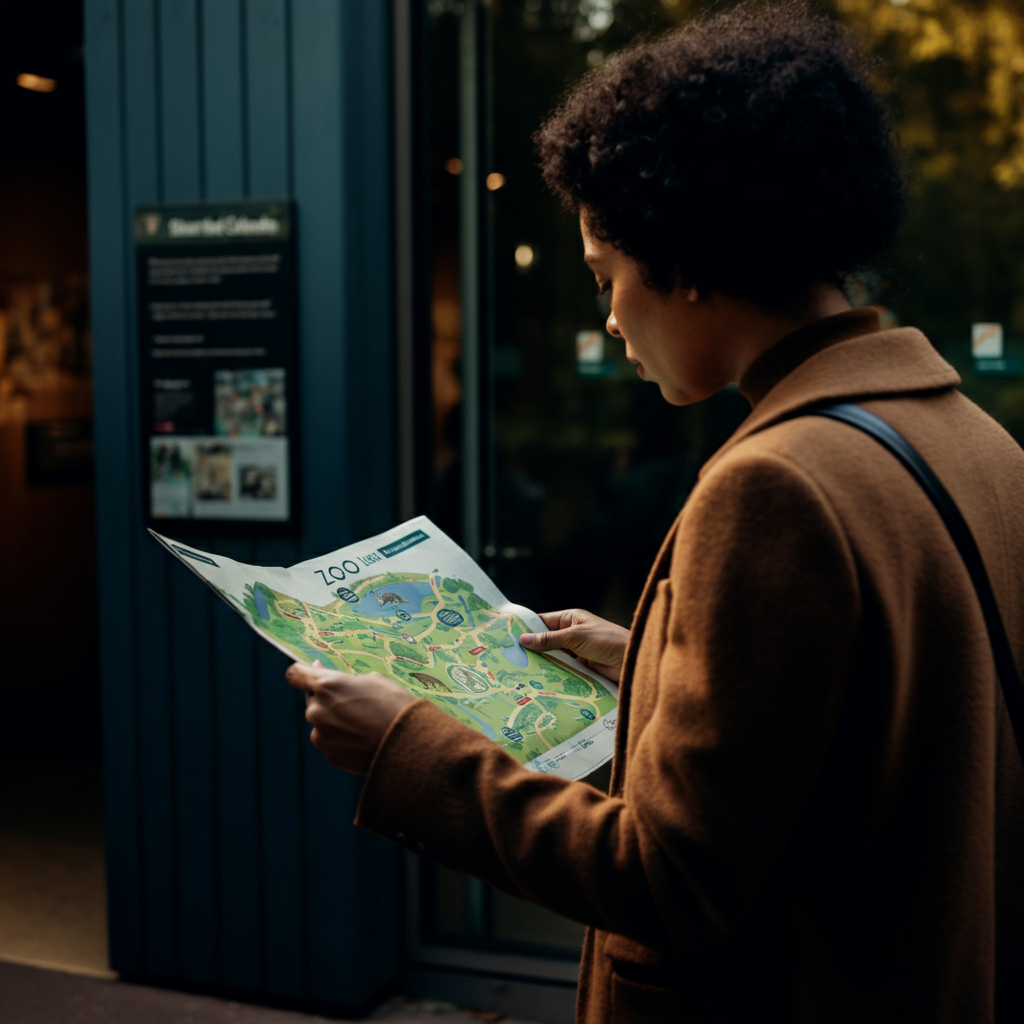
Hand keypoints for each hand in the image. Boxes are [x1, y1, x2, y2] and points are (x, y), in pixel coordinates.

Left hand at [285, 661, 416, 773]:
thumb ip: (345, 679)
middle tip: (355, 701)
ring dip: (335, 721)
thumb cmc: (395, 705)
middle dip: (328, 699)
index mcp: (327, 686)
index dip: (303, 672)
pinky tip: (364, 738)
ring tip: (364, 723)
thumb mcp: (373, 680)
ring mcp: (321, 736)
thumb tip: (328, 677)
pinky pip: (330, 742)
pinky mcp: (329, 755)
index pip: (295, 674)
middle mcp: (317, 711)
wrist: (410, 744)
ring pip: (322, 722)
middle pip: (312, 700)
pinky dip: (343, 739)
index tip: (311, 673)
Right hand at [519, 609, 629, 682]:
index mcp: (571, 619)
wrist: (633, 661)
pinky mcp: (581, 668)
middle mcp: (572, 634)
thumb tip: (524, 639)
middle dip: (532, 650)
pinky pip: (563, 670)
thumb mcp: (576, 637)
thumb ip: (550, 640)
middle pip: (546, 642)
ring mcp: (577, 652)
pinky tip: (540, 682)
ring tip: (521, 673)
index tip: (508, 637)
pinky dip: (554, 675)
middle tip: (511, 659)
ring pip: (553, 657)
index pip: (543, 622)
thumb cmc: (609, 641)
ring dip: (542, 664)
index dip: (527, 629)